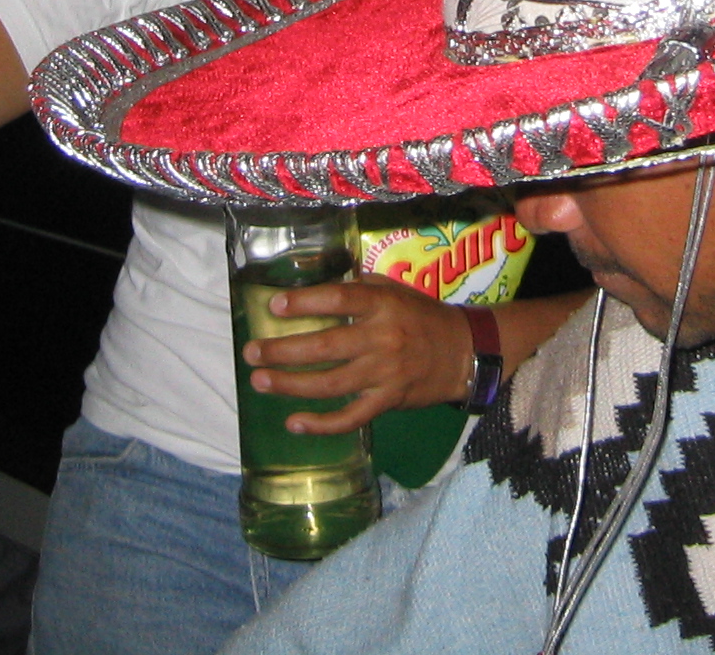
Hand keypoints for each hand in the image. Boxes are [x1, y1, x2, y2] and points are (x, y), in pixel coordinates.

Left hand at [244, 273, 473, 435]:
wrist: (463, 353)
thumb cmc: (422, 317)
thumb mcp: (395, 291)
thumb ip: (359, 290)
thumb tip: (315, 291)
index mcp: (383, 305)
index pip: (339, 301)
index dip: (305, 303)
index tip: (274, 306)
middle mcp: (383, 338)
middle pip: (325, 346)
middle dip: (282, 351)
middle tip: (251, 352)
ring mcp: (385, 373)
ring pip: (330, 383)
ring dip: (291, 384)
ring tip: (260, 381)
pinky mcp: (388, 401)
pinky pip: (350, 417)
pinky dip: (321, 424)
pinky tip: (294, 422)